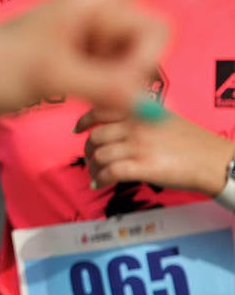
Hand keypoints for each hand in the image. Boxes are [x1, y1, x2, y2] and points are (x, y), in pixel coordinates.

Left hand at [0, 0, 197, 124]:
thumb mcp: (48, 75)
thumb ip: (103, 86)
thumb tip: (148, 103)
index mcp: (85, 0)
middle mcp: (91, 14)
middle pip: (152, 34)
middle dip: (140, 64)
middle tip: (102, 91)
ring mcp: (85, 39)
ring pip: (136, 60)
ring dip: (123, 83)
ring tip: (80, 96)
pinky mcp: (77, 63)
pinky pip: (117, 76)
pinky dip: (112, 92)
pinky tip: (88, 102)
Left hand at [77, 107, 234, 196]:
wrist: (215, 161)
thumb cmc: (195, 143)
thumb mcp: (165, 119)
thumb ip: (141, 118)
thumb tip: (118, 126)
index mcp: (140, 112)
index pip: (102, 110)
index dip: (84, 121)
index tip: (78, 129)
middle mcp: (137, 126)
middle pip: (95, 136)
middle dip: (89, 150)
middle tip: (91, 159)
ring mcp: (139, 146)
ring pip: (99, 155)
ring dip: (93, 168)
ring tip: (97, 175)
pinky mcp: (143, 167)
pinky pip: (109, 172)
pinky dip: (100, 179)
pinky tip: (100, 184)